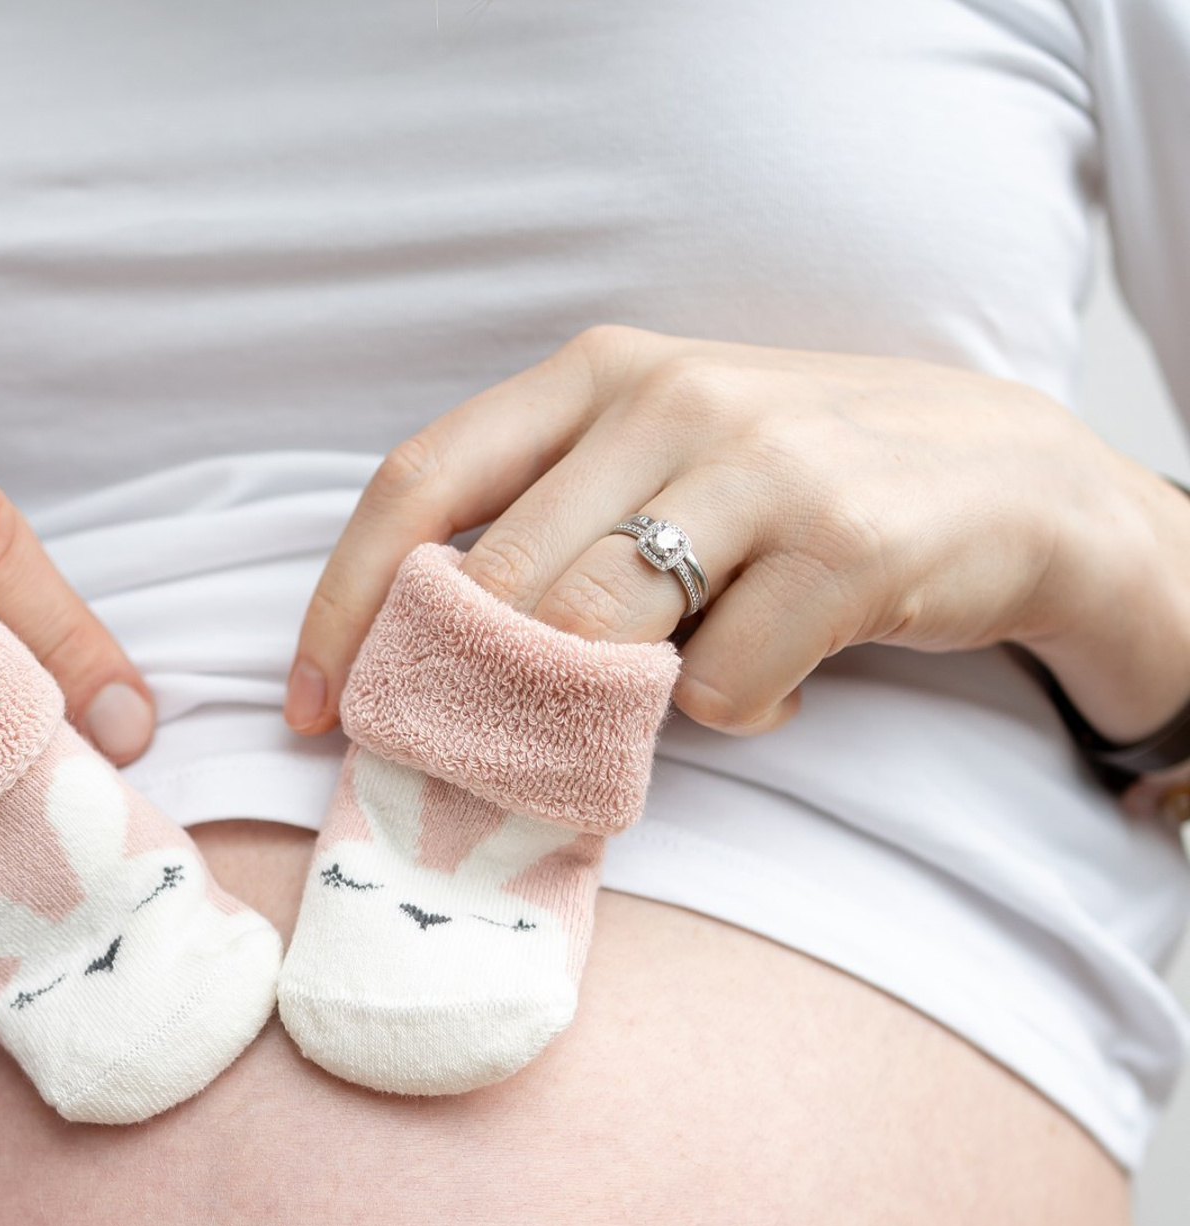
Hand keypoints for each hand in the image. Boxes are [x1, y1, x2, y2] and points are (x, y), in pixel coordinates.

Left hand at [290, 326, 1189, 745]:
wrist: (1008, 480)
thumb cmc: (790, 489)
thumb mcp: (659, 462)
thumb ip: (546, 525)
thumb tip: (412, 658)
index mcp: (600, 374)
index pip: (419, 483)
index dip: (346, 604)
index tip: (313, 705)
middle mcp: (670, 399)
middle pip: (501, 587)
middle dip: (471, 696)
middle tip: (484, 755)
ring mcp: (763, 465)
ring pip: (598, 641)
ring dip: (603, 711)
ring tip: (661, 694)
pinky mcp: (847, 545)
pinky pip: (722, 689)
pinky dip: (736, 713)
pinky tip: (780, 673)